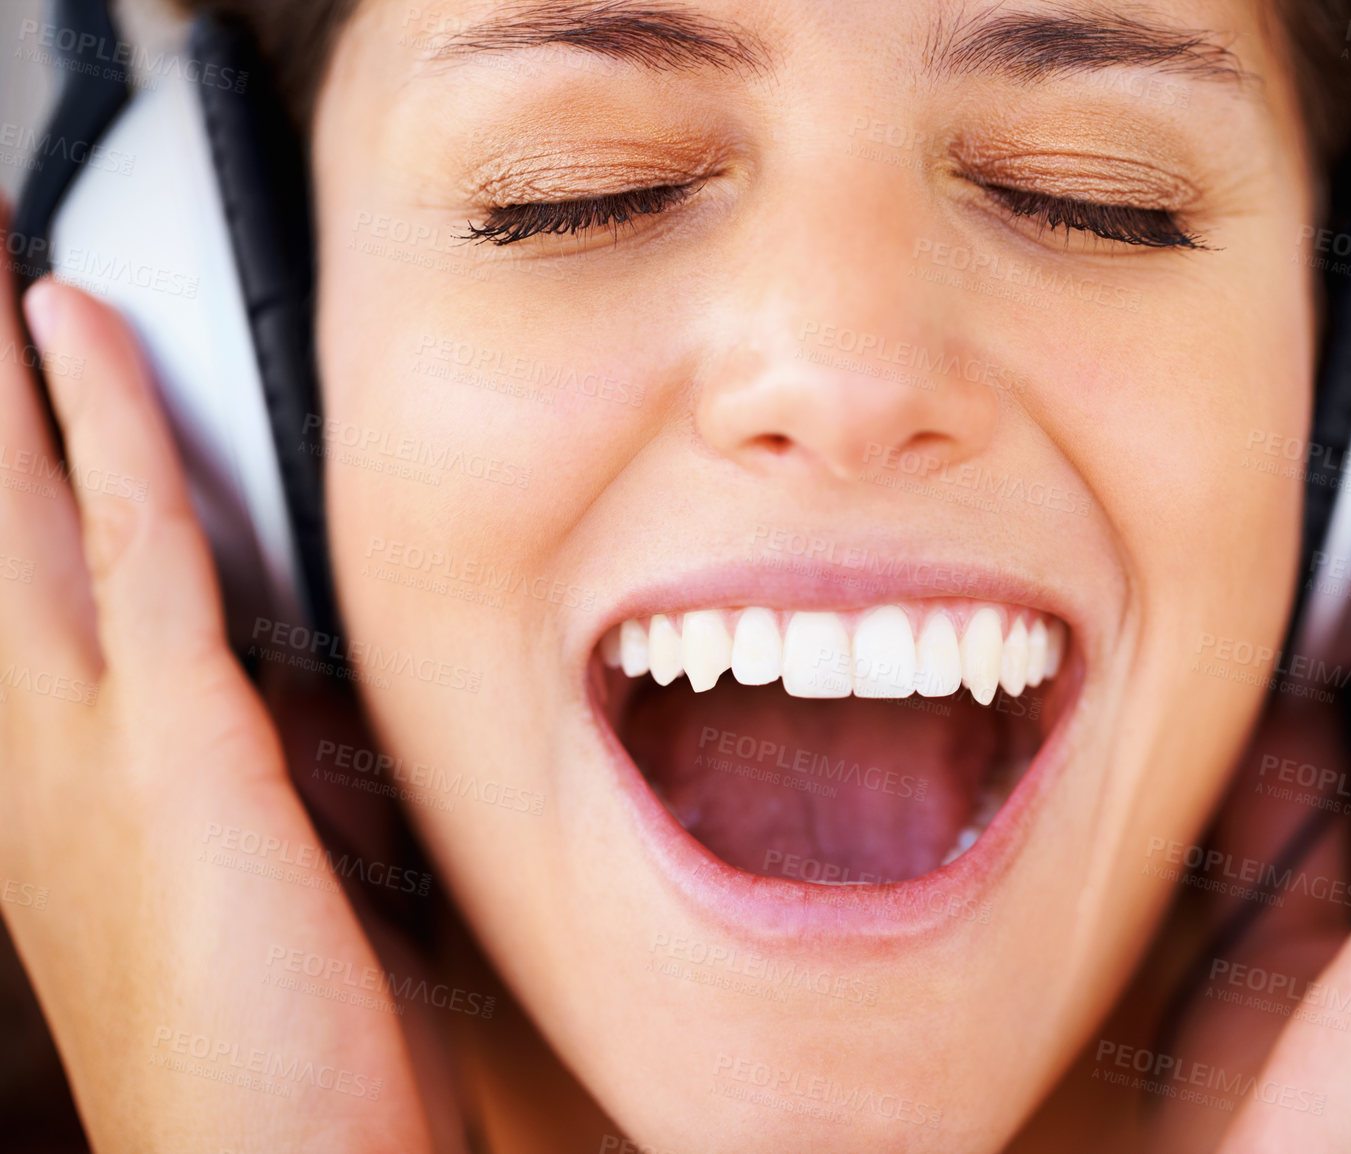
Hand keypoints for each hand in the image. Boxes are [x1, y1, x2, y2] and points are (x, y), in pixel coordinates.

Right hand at [0, 198, 435, 1150]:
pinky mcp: (173, 748)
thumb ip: (243, 762)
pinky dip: (105, 424)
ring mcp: (85, 747)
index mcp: (56, 788)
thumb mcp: (248, 878)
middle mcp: (37, 755)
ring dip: (0, 365)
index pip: (7, 582)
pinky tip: (82, 327)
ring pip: (21, 504)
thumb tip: (277, 676)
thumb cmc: (275, 1050)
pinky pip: (135, 544)